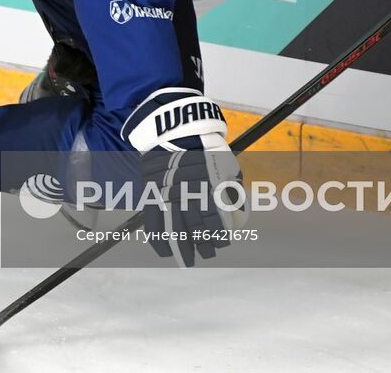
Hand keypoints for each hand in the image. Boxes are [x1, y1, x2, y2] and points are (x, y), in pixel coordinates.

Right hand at [122, 88, 241, 266]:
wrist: (176, 131)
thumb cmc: (205, 147)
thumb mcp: (226, 164)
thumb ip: (231, 187)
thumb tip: (237, 212)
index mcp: (207, 184)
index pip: (214, 219)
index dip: (218, 236)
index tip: (221, 243)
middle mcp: (187, 191)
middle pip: (195, 226)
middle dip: (202, 245)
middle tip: (208, 254)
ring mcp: (167, 192)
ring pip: (174, 228)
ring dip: (181, 247)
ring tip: (187, 260)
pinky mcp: (153, 192)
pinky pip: (153, 221)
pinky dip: (158, 239)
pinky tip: (165, 252)